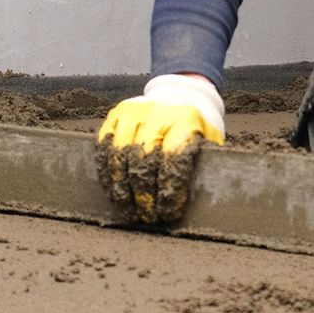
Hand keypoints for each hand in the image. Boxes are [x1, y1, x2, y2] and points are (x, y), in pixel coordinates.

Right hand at [95, 74, 224, 223]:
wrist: (180, 96)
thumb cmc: (195, 129)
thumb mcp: (208, 143)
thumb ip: (203, 166)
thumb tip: (198, 203)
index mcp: (186, 120)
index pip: (174, 159)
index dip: (169, 190)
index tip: (168, 212)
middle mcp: (158, 112)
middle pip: (144, 160)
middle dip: (144, 194)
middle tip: (147, 216)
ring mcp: (134, 111)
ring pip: (120, 155)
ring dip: (122, 188)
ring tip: (129, 210)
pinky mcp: (116, 114)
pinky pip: (105, 146)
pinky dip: (108, 172)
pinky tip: (114, 191)